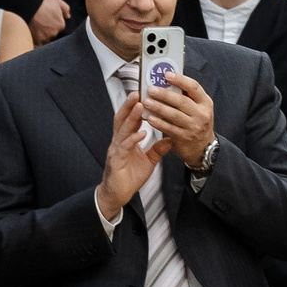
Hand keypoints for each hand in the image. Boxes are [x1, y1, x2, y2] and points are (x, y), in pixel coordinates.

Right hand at [30, 0, 70, 42]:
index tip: (48, 19)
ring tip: (37, 27)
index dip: (54, 23)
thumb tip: (68, 16)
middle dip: (49, 30)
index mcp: (61, 25)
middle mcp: (54, 33)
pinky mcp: (36, 41)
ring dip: (43, 36)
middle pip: (53, 34)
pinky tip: (34, 34)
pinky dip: (37, 41)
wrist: (29, 7)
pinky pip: (38, 44)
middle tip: (42, 22)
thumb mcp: (57, 2)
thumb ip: (66, 9)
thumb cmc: (43, 4)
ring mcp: (45, 38)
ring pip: (46, 39)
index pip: (59, 27)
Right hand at [96, 94, 170, 219]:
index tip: (144, 94)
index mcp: (126, 140)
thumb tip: (170, 140)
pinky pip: (124, 147)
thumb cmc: (130, 177)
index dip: (135, 107)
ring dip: (131, 117)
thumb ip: (157, 150)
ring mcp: (116, 150)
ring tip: (140, 106)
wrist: (118, 195)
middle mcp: (119, 142)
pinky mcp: (116, 160)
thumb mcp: (148, 161)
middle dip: (129, 105)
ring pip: (122, 129)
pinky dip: (133, 139)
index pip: (130, 119)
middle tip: (137, 91)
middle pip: (122, 119)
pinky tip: (141, 133)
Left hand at [142, 70, 216, 168]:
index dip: (180, 79)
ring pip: (174, 115)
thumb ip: (186, 96)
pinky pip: (169, 128)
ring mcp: (193, 127)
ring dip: (158, 108)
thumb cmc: (197, 123)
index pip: (194, 87)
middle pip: (182, 101)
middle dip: (165, 94)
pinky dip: (158, 122)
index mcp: (205, 102)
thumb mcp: (198, 108)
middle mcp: (201, 114)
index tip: (166, 74)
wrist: (203, 147)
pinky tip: (149, 118)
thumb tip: (166, 81)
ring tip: (146, 102)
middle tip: (151, 89)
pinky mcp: (184, 138)